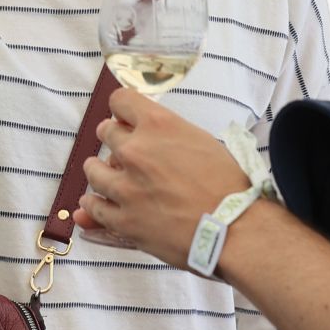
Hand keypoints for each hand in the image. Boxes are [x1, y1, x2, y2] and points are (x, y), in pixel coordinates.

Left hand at [76, 89, 248, 270]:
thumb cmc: (228, 186)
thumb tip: (147, 136)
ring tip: (105, 177)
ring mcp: (125, 186)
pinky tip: (97, 203)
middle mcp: (135, 150)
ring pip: (93, 169)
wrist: (236, 230)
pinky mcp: (123, 219)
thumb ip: (168, 135)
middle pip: (105, 132)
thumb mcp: (201, 141)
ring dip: (100, 171)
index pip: (120, 100)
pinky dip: (94, 205)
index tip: (124, 118)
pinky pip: (94, 208)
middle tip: (124, 152)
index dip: (122, 109)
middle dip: (114, 139)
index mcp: (158, 124)